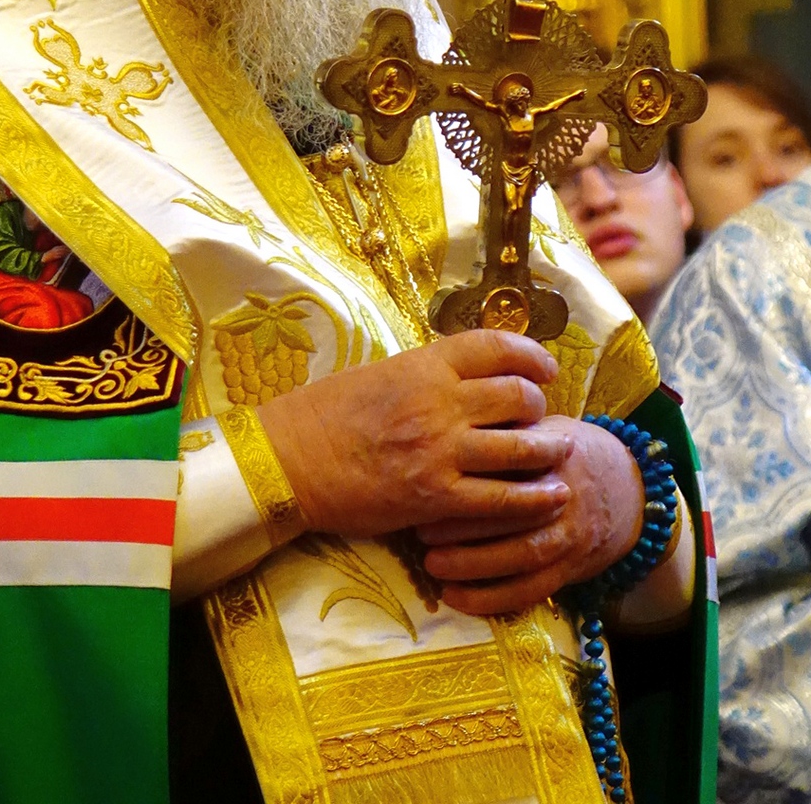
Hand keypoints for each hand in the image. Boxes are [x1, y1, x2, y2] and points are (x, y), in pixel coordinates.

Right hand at [256, 330, 572, 539]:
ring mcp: (440, 450)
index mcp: (424, 364)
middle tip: (542, 416)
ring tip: (559, 452)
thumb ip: (428, 374)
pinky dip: (535, 500)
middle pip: (518, 395)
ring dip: (548, 449)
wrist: (289, 460)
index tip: (546, 367)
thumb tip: (469, 377)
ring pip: (522, 447)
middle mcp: (440, 401)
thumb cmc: (326, 414)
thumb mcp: (382, 373)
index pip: (495, 347)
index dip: (531, 355)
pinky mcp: (436, 496)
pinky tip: (553, 498)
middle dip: (539, 406)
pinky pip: (503, 500)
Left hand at [417, 415, 644, 615]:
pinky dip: (491, 599)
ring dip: (472, 564)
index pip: (510, 463)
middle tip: (420, 527)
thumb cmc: (570, 453)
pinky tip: (455, 597)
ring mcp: (567, 537)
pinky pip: (528, 591)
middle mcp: (560, 497)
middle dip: (462, 524)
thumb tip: (454, 413)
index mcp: (551, 455)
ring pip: (519, 556)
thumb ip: (510, 426)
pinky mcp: (567, 571)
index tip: (430, 479)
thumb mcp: (546, 427)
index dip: (470, 473)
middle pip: (511, 512)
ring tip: (431, 563)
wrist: (628, 492)